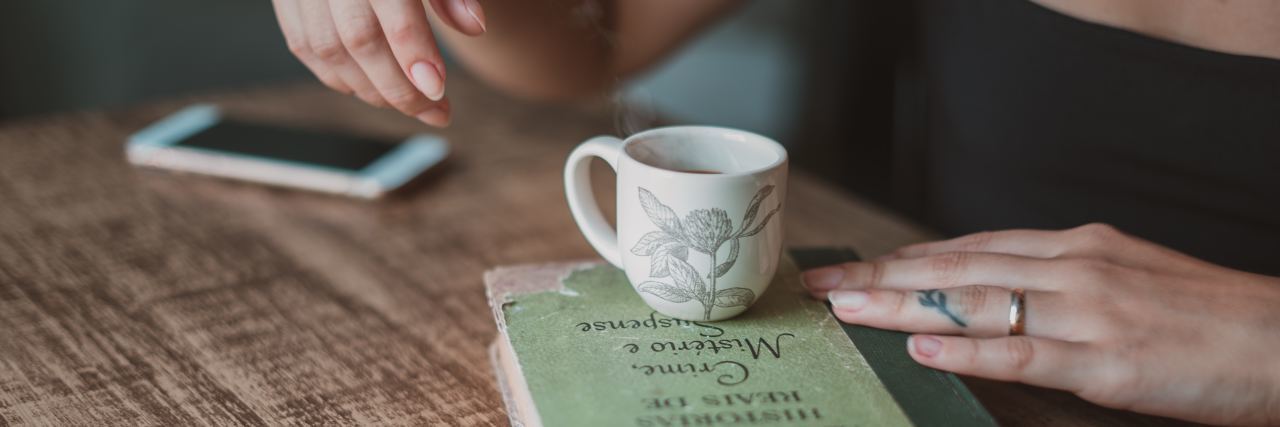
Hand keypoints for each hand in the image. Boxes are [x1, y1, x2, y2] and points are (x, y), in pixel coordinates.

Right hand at [270, 0, 487, 125]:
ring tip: (409, 102)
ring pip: (330, 50)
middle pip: (360, 41)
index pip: (396, 16)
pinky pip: (305, 47)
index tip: (438, 90)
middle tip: (435, 111)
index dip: (416, 58)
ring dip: (372, 89)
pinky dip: (339, 76)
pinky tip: (371, 87)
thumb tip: (474, 26)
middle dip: (400, 88)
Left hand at [802, 223, 1279, 424]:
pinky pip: (1026, 352)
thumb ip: (1058, 278)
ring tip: (846, 309)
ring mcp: (1087, 312)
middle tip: (823, 284)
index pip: (970, 246)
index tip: (857, 266)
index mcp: (1076, 248)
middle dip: (882, 276)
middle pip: (956, 268)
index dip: (906, 257)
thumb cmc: (1206, 315)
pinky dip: (970, 349)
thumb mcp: (1124, 276)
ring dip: (904, 306)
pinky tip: (925, 350)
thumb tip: (994, 284)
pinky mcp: (1108, 361)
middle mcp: (1073, 268)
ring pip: (976, 303)